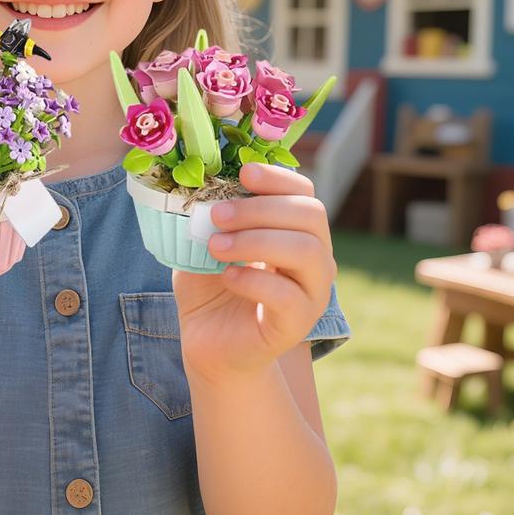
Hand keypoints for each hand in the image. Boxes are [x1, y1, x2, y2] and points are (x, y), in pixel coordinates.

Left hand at [172, 161, 336, 380]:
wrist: (208, 341)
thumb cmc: (209, 284)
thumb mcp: (204, 241)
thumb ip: (208, 216)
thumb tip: (199, 185)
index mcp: (295, 230)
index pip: (303, 192)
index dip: (277, 178)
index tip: (243, 173)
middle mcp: (314, 257)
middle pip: (310, 215)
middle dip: (260, 208)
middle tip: (217, 215)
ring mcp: (312, 291)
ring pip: (307, 251)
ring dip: (256, 241)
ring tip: (216, 246)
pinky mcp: (298, 323)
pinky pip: (289, 295)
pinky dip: (254, 280)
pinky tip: (227, 277)